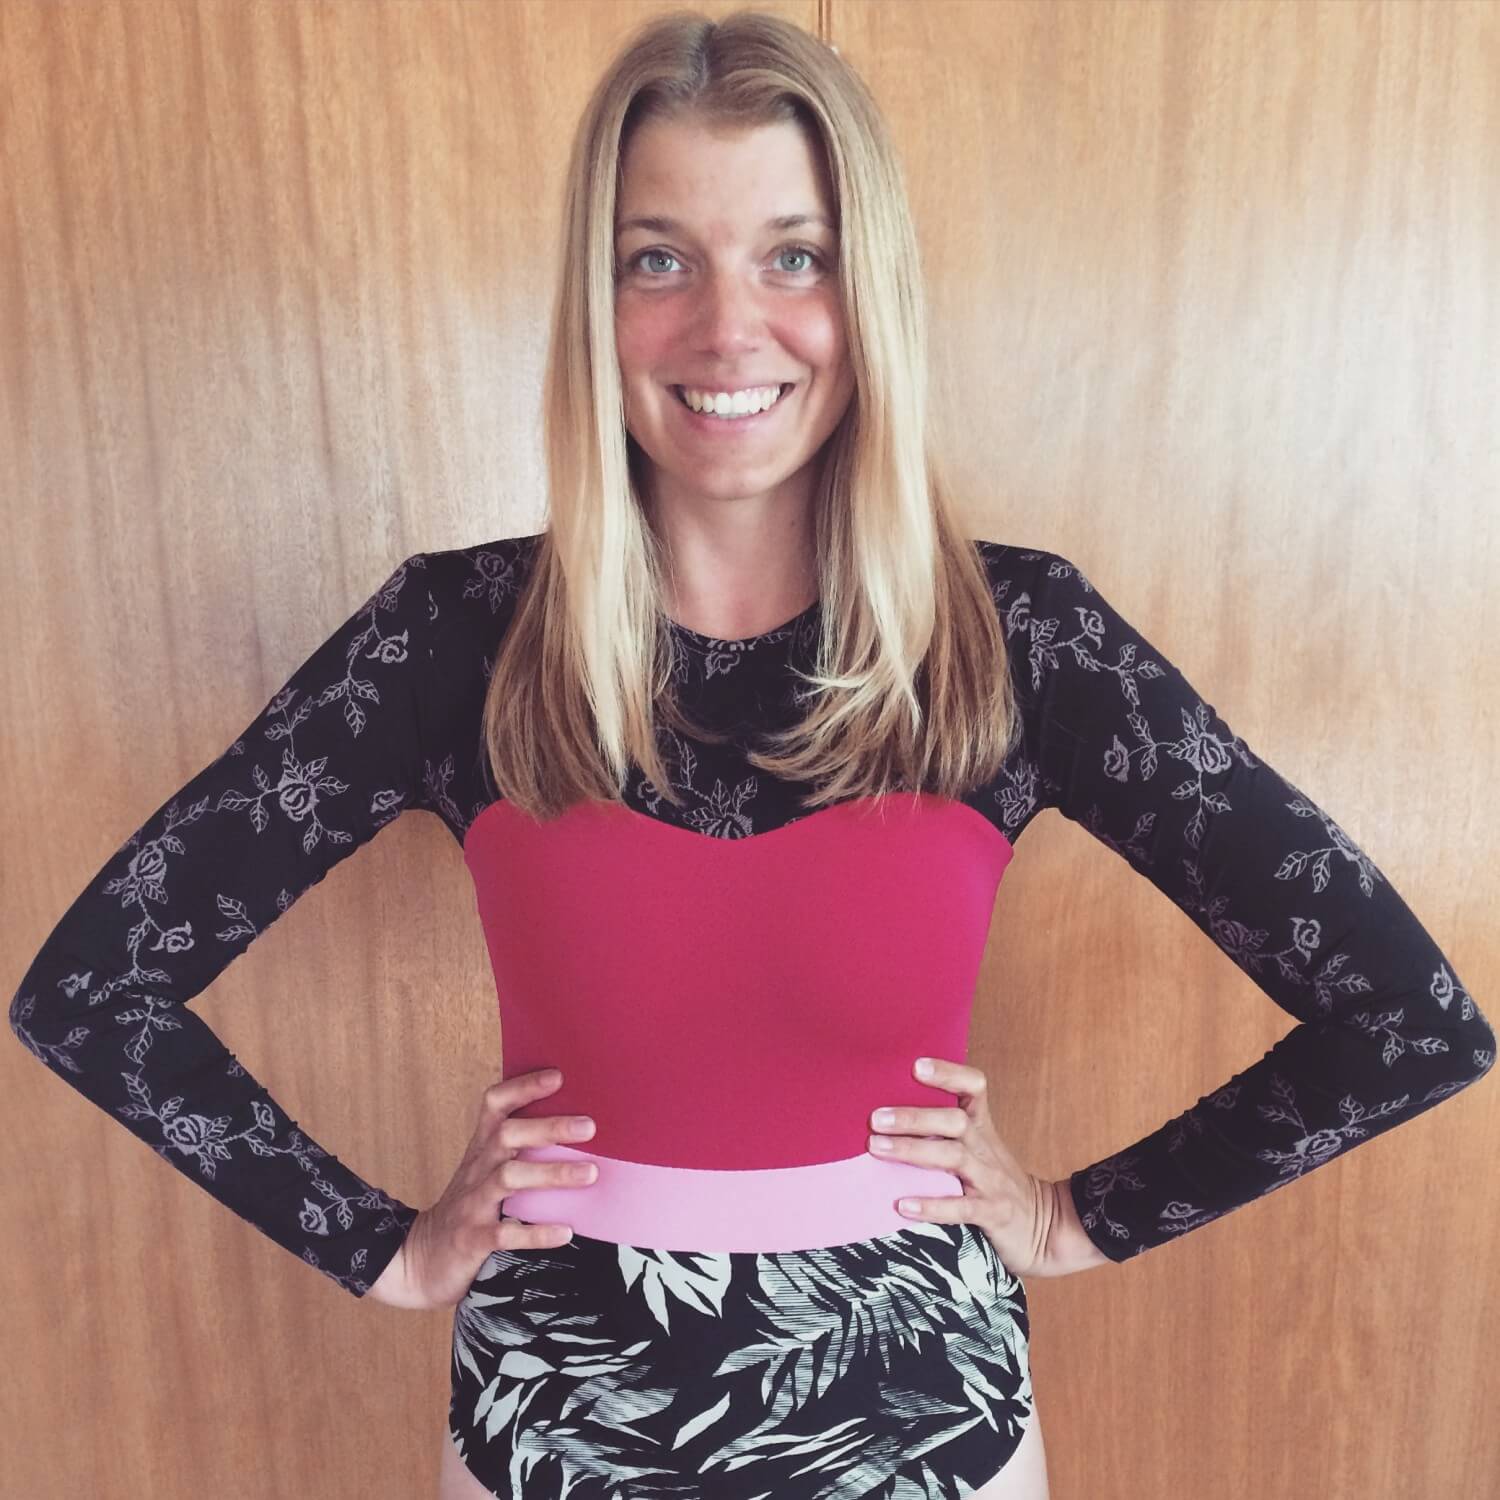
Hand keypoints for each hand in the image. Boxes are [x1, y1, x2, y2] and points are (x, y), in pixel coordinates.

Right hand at [370, 1067, 597, 1310]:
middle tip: (589, 1126)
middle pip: (507, 1135)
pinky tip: (565, 1232)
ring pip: (508, 1178)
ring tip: (590, 1174)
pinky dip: (536, 1232)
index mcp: (481, 1149)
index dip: (523, 1087)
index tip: (557, 1076)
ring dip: (551, 1173)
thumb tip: (576, 1130)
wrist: (420, 1259)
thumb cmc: (468, 1209)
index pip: (495, 1104)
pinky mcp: (472, 1239)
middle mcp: (477, 1169)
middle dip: (548, 1127)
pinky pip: (504, 1233)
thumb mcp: (486, 1172)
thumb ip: (518, 1150)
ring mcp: (472, 1203)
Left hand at [867, 1055, 1076, 1279]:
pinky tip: (902, 1205)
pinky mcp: (993, 1214)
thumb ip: (944, 1132)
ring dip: (913, 1151)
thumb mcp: (978, 1149)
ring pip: (954, 1158)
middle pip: (955, 1122)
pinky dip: (932, 1205)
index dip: (949, 1073)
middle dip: (915, 1117)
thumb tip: (887, 1114)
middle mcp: (986, 1148)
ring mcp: (990, 1181)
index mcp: (982, 1128)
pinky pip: (961, 1208)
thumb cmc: (994, 1182)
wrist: (1045, 1226)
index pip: (975, 1087)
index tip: (916, 1066)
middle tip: (876, 1119)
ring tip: (877, 1148)